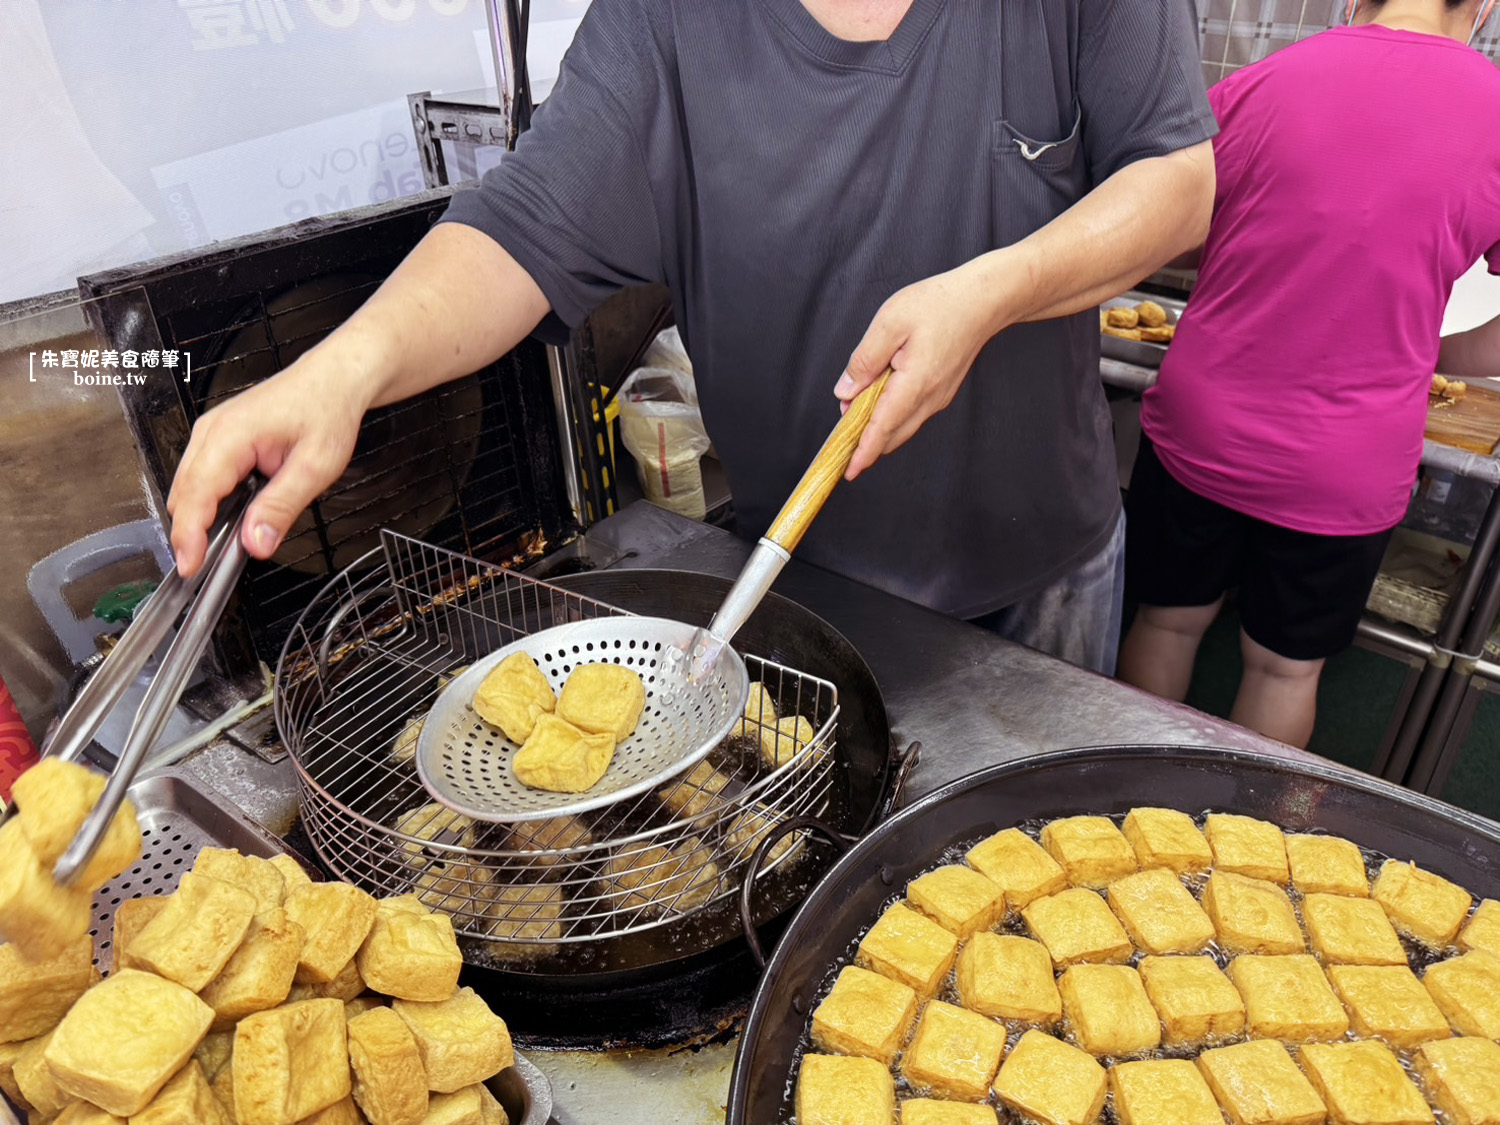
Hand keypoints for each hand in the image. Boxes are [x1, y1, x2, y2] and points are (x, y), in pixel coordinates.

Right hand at [166, 347, 370, 576]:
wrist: (334, 379)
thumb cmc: (327, 410)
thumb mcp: (316, 466)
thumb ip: (282, 506)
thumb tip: (256, 542)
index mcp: (231, 435)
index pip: (196, 494)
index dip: (189, 534)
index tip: (190, 565)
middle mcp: (212, 432)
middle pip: (184, 493)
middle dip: (189, 532)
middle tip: (202, 569)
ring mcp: (212, 434)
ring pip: (188, 488)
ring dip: (197, 519)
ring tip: (212, 551)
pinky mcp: (219, 441)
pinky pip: (202, 478)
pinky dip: (207, 504)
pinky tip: (226, 520)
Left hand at [835, 254, 1017, 479]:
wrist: (983, 301)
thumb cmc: (939, 304)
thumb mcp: (890, 322)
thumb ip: (865, 360)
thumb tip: (845, 392)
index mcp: (915, 383)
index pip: (883, 428)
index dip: (864, 452)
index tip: (849, 471)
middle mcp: (930, 398)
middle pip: (892, 435)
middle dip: (865, 442)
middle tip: (840, 439)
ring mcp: (938, 397)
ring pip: (902, 426)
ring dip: (877, 428)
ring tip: (852, 413)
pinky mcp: (941, 391)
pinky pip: (912, 414)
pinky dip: (891, 416)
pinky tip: (876, 400)